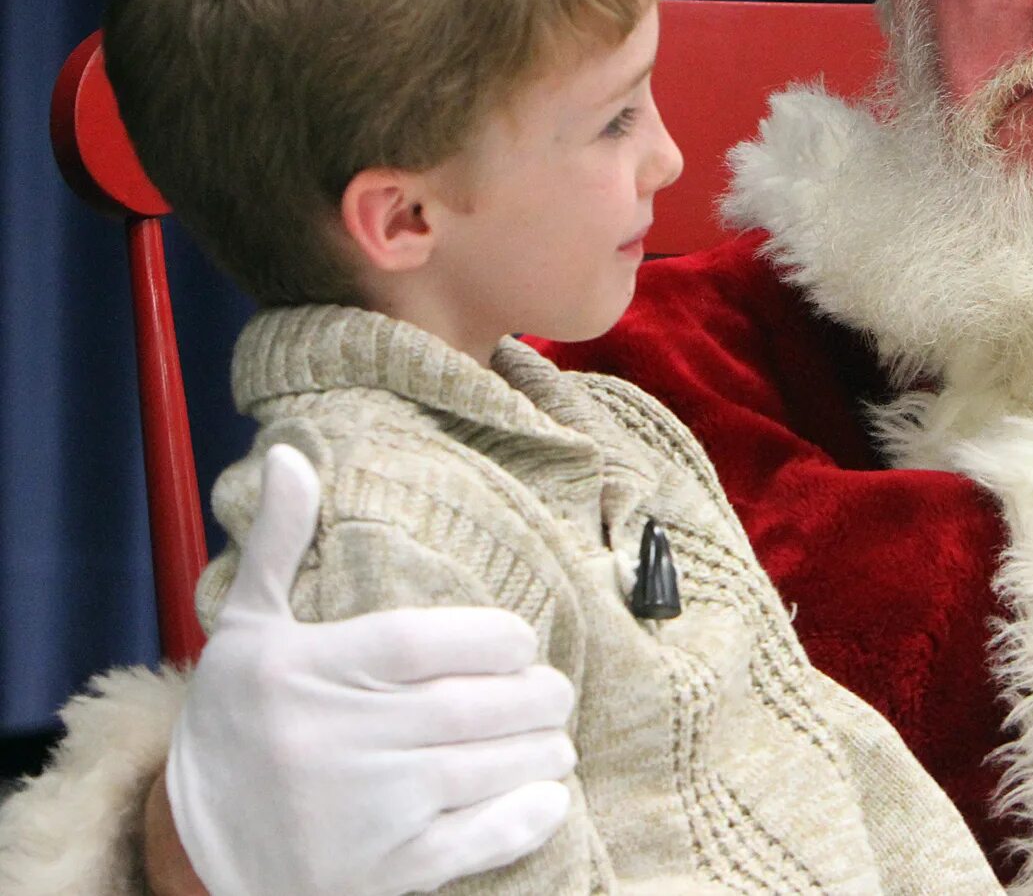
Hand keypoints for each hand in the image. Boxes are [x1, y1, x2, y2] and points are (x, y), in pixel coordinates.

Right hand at [164, 445, 575, 895]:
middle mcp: (333, 743)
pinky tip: (546, 794)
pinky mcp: (383, 872)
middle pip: (468, 708)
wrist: (201, 850)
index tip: (521, 640)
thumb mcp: (247, 632)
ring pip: (483, 771)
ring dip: (540, 749)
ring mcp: (362, 813)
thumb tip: (291, 455)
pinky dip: (524, 817)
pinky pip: (476, 843)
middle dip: (534, 694)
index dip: (491, 638)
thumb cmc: (240, 724)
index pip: (420, 644)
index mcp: (306, 674)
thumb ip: (280, 544)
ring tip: (555, 735)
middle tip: (553, 687)